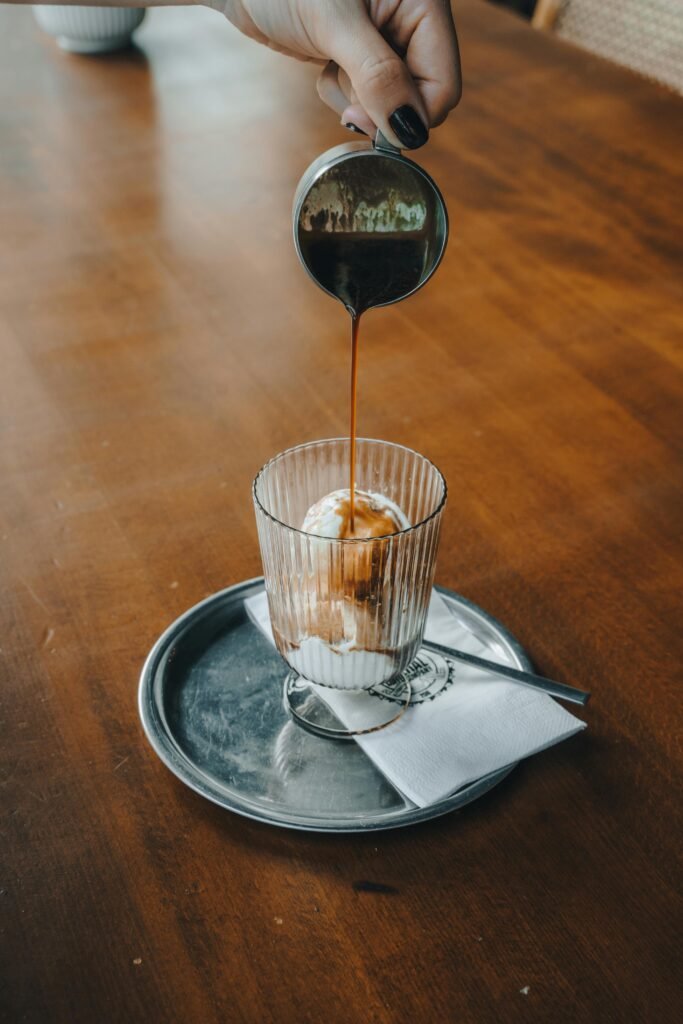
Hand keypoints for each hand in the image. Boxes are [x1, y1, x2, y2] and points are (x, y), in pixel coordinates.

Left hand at [208, 0, 460, 147]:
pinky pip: (369, 98)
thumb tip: (410, 130)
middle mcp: (414, 20)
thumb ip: (377, 76)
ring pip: (392, 104)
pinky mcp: (364, 55)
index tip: (364, 118)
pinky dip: (344, 94)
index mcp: (424, 3)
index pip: (443, 85)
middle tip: (339, 80)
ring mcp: (390, 39)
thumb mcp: (333, 25)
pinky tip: (325, 67)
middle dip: (379, 106)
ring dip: (358, 101)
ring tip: (329, 66)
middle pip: (420, 98)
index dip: (409, 114)